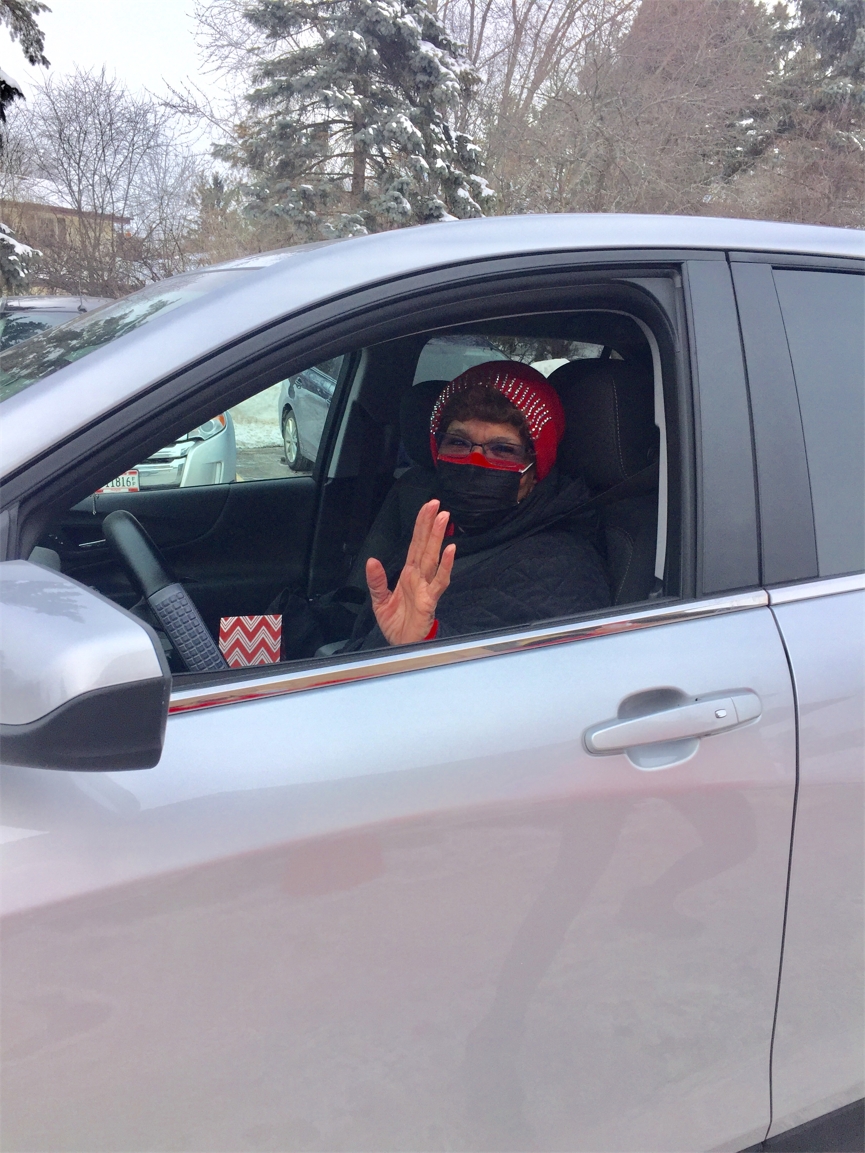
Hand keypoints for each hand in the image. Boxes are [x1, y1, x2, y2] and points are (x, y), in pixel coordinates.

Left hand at [365, 499, 455, 645]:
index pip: (415, 545)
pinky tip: (450, 550)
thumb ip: (377, 581)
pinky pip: (439, 581)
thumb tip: (372, 560)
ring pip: (433, 558)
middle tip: (436, 504)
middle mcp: (419, 577)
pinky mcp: (430, 600)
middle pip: (425, 546)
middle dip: (430, 525)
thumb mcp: (379, 601)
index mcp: (408, 574)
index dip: (420, 526)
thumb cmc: (396, 624)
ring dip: (438, 538)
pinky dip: (445, 566)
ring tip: (444, 518)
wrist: (401, 646)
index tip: (427, 508)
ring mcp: (426, 587)